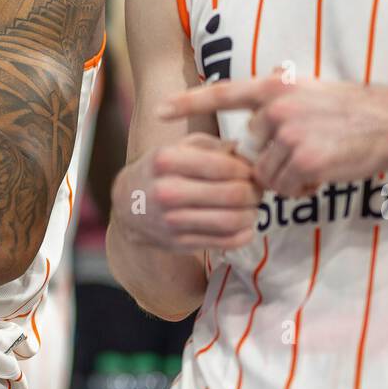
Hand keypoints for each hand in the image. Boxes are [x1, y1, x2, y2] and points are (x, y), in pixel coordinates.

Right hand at [112, 133, 261, 251]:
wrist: (128, 205)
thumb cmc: (161, 170)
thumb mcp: (178, 147)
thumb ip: (212, 145)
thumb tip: (247, 149)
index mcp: (166, 161)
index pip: (223, 165)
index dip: (247, 168)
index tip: (253, 169)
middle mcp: (167, 191)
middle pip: (232, 194)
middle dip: (254, 191)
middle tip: (259, 188)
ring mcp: (172, 221)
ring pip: (231, 221)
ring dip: (251, 213)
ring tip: (253, 206)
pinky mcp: (180, 243)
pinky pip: (224, 242)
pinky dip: (243, 234)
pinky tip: (245, 225)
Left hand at [160, 75, 387, 198]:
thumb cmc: (351, 112)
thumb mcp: (309, 94)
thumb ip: (276, 106)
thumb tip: (250, 132)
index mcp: (275, 88)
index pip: (223, 94)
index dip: (189, 102)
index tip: (160, 110)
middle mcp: (276, 108)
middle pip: (251, 150)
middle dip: (272, 161)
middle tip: (307, 152)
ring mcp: (289, 133)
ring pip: (266, 174)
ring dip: (288, 179)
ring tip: (318, 161)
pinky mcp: (304, 159)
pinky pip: (286, 188)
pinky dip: (302, 189)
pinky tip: (324, 174)